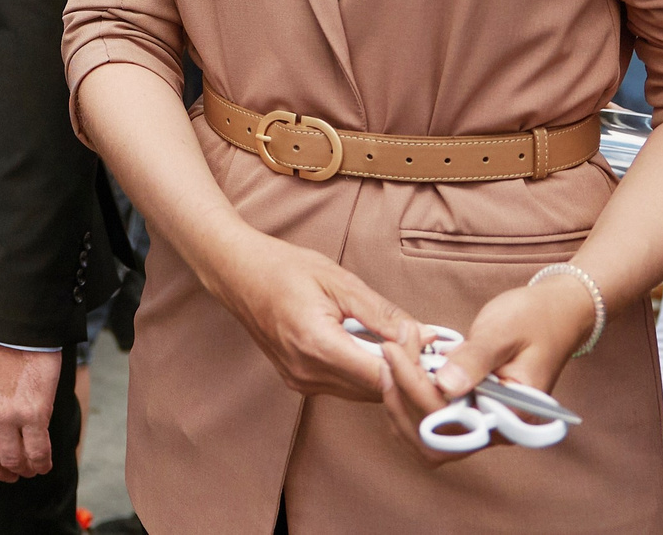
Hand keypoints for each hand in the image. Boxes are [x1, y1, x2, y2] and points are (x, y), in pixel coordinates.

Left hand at [0, 338, 60, 481]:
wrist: (14, 326)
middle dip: (1, 473)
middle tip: (11, 474)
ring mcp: (7, 418)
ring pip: (14, 461)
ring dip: (23, 470)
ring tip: (30, 469)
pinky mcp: (33, 414)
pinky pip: (37, 451)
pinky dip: (41, 463)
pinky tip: (44, 464)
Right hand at [210, 231, 415, 404]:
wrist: (237, 272)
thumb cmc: (284, 268)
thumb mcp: (339, 281)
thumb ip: (383, 313)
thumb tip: (424, 334)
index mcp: (317, 345)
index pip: (382, 377)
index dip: (411, 363)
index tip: (425, 339)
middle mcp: (307, 372)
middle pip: (376, 390)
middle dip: (404, 368)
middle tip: (420, 339)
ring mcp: (300, 381)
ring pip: (362, 393)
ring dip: (385, 372)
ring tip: (397, 340)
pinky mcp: (298, 381)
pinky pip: (344, 387)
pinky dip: (363, 372)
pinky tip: (369, 347)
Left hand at [381, 275, 594, 464]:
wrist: (554, 314)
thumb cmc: (534, 319)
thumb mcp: (503, 332)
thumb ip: (475, 359)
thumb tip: (444, 386)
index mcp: (512, 415)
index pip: (453, 420)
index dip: (416, 388)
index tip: (396, 350)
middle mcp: (495, 428)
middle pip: (434, 439)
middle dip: (402, 396)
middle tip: (389, 350)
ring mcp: (480, 421)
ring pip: (427, 436)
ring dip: (400, 401)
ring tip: (390, 356)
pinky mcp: (468, 409)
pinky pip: (430, 421)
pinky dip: (407, 399)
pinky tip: (399, 366)